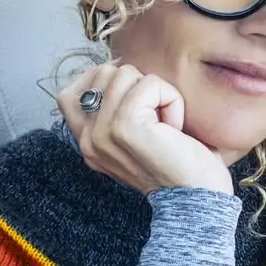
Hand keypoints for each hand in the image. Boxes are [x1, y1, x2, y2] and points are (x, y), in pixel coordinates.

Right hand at [58, 64, 234, 196]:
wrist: (196, 198)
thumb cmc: (178, 165)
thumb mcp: (135, 136)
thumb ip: (115, 110)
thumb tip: (117, 67)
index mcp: (86, 142)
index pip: (69, 93)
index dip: (107, 83)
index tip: (138, 102)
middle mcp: (87, 139)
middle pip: (102, 73)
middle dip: (138, 86)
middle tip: (157, 122)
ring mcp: (102, 132)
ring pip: (124, 73)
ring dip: (158, 94)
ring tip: (167, 127)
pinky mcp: (124, 126)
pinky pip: (149, 84)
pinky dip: (172, 99)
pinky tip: (175, 128)